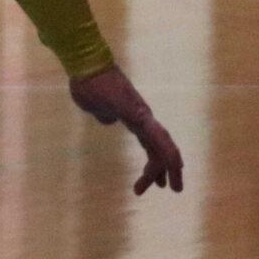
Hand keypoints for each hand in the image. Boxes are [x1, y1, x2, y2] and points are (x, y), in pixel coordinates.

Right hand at [69, 63, 183, 195]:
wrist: (86, 69)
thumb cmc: (89, 85)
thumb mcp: (95, 107)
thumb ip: (104, 114)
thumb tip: (108, 120)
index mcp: (134, 119)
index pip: (151, 145)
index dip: (156, 164)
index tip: (158, 184)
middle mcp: (143, 118)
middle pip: (160, 148)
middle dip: (167, 170)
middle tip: (172, 189)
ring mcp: (142, 115)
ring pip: (163, 144)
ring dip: (169, 166)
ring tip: (172, 187)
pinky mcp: (137, 113)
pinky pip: (155, 136)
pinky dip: (165, 151)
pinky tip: (172, 164)